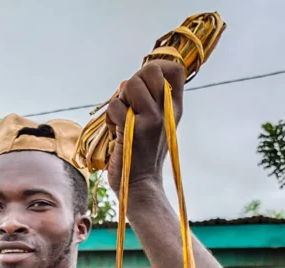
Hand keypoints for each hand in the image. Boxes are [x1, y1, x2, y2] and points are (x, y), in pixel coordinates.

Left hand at [104, 61, 184, 195]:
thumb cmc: (142, 154)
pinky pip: (115, 106)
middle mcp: (167, 110)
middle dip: (133, 81)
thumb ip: (149, 101)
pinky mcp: (135, 129)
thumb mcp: (154, 124)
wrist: (140, 184)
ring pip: (130, 85)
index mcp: (174, 107)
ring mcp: (153, 119)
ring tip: (122, 119)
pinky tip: (116, 132)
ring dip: (119, 100)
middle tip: (129, 103)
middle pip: (150, 70)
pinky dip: (110, 118)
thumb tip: (131, 80)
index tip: (144, 84)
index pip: (174, 69)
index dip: (156, 66)